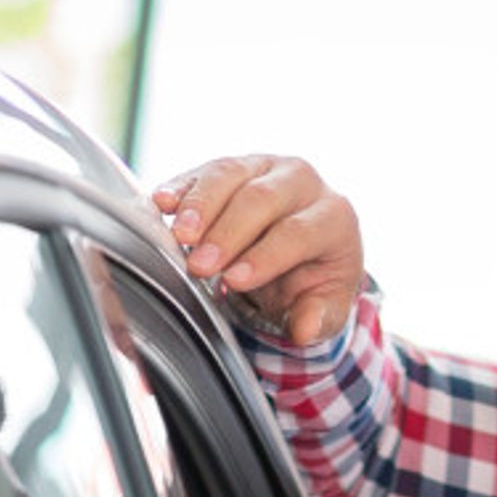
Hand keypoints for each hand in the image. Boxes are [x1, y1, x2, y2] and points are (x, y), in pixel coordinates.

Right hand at [150, 154, 364, 346]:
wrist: (305, 249)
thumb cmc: (314, 277)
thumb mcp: (326, 305)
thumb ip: (319, 317)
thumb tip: (305, 329)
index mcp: (334, 216)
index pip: (297, 232)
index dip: (264, 256)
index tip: (234, 280)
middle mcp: (302, 181)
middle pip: (260, 199)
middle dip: (226, 233)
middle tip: (199, 266)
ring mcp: (265, 167)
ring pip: (229, 175)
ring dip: (199, 206)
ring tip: (179, 236)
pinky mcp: (233, 166)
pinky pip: (204, 170)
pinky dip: (181, 186)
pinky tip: (162, 202)